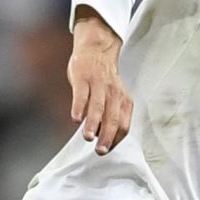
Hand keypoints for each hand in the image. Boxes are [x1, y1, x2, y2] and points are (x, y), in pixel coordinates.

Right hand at [67, 12, 133, 153]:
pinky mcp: (83, 78)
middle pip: (113, 118)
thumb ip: (110, 114)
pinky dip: (79, 107)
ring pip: (98, 107)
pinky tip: (75, 119)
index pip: (124, 125)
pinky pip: (82, 94)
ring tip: (87, 138)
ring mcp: (98, 85)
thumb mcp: (114, 96)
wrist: (96, 49)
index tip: (107, 149)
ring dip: (93, 124)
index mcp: (123, 100)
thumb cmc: (103, 79)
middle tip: (100, 150)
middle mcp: (113, 93)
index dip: (116, 139)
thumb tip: (102, 136)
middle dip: (107, 136)